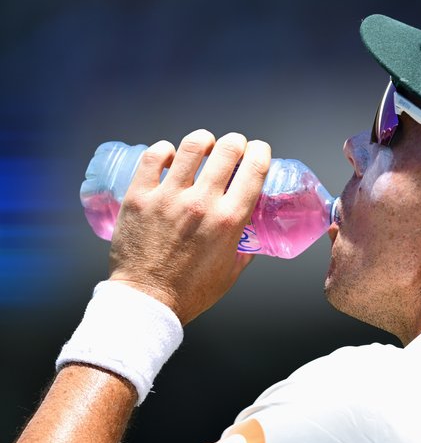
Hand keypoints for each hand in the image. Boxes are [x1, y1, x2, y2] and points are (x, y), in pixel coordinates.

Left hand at [108, 129, 270, 324]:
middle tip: (232, 147)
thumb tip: (249, 233)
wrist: (147, 301)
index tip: (258, 151)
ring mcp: (168, 197)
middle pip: (227, 149)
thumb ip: (244, 248)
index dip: (260, 152)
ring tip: (203, 145)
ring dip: (203, 140)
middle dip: (235, 142)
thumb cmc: (189, 291)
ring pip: (191, 146)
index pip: (254, 168)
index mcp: (229, 220)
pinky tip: (168, 155)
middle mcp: (201, 203)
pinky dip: (164, 150)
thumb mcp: (232, 271)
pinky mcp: (139, 197)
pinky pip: (152, 157)